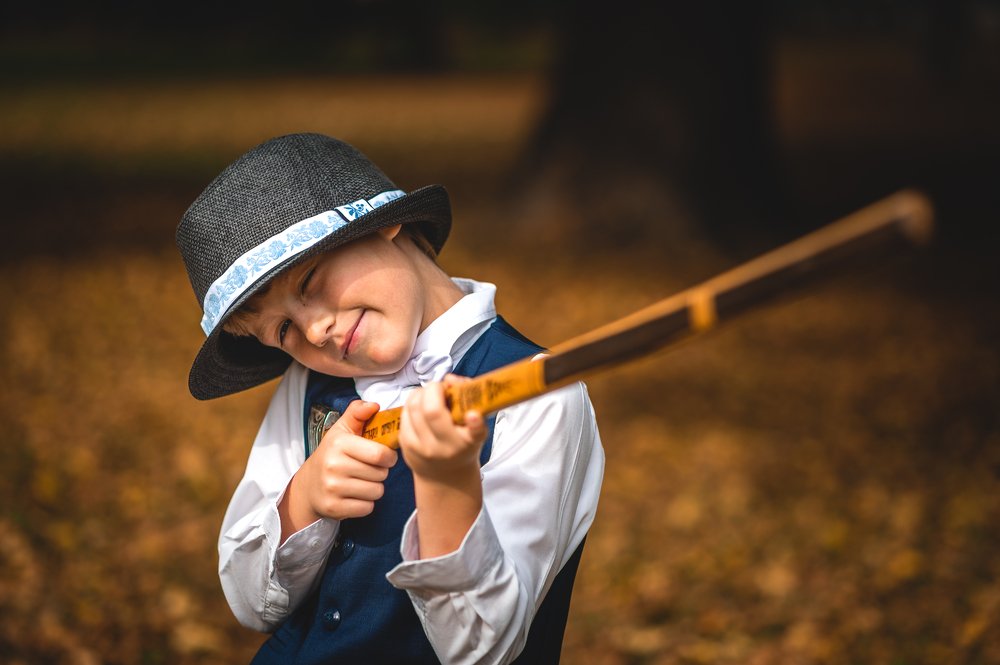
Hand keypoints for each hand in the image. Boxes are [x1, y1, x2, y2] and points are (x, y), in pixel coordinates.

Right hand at [279, 400, 397, 540]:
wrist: (308, 485)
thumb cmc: (332, 454)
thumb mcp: (341, 430)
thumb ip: (357, 412)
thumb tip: (374, 406)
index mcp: (339, 444)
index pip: (380, 454)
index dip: (389, 456)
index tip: (384, 456)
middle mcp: (333, 466)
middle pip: (381, 474)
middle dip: (380, 472)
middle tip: (368, 469)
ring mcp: (332, 489)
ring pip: (377, 492)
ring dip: (374, 488)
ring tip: (361, 481)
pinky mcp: (334, 508)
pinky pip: (368, 508)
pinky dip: (366, 503)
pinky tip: (354, 495)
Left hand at [399, 375, 487, 557]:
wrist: (444, 476)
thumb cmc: (462, 444)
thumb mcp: (475, 428)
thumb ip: (468, 400)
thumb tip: (449, 380)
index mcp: (465, 443)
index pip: (473, 433)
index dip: (474, 423)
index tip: (473, 415)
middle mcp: (442, 448)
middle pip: (430, 410)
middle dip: (433, 389)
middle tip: (440, 389)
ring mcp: (420, 448)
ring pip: (412, 407)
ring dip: (420, 393)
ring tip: (430, 395)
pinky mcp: (404, 445)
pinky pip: (404, 413)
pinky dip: (412, 404)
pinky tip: (421, 407)